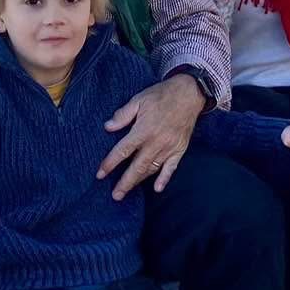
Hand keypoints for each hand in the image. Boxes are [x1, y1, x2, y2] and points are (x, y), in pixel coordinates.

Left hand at [98, 75, 203, 198]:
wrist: (188, 93)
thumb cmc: (161, 95)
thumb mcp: (139, 99)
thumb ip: (123, 115)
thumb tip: (108, 127)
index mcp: (143, 130)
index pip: (123, 151)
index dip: (110, 163)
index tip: (100, 174)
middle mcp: (156, 142)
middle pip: (137, 167)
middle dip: (125, 182)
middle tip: (115, 196)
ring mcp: (169, 147)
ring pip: (152, 169)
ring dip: (140, 181)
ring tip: (129, 191)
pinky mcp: (179, 149)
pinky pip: (171, 167)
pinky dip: (164, 179)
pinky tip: (157, 189)